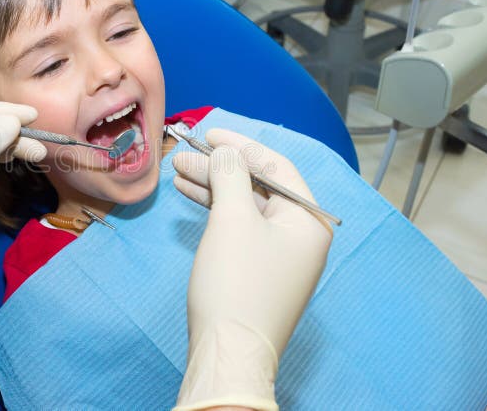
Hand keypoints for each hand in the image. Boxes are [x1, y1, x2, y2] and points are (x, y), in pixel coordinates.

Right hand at [171, 128, 331, 410]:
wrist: (229, 353)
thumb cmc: (236, 281)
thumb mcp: (233, 219)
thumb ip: (231, 175)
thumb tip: (227, 152)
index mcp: (308, 220)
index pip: (276, 167)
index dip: (241, 144)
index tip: (207, 132)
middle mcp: (300, 235)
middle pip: (259, 186)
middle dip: (221, 166)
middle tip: (184, 153)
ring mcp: (279, 255)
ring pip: (245, 207)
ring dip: (213, 186)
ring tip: (178, 171)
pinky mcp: (257, 270)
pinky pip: (239, 228)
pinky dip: (216, 211)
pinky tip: (191, 196)